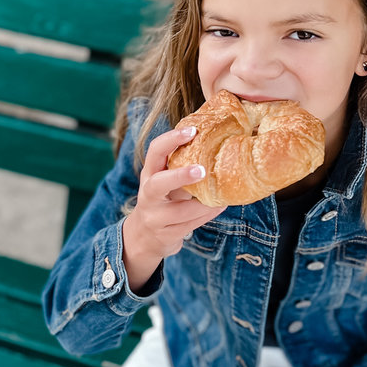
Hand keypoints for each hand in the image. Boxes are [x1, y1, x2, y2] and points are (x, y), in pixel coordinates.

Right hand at [122, 126, 224, 291]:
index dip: (171, 139)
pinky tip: (220, 206)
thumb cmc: (163, 199)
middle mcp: (147, 195)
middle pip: (157, 184)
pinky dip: (207, 215)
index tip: (192, 130)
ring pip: (180, 211)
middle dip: (180, 176)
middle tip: (202, 170)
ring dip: (203, 204)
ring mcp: (154, 217)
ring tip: (222, 197)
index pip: (154, 152)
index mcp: (149, 174)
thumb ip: (181, 166)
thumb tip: (217, 143)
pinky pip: (190, 225)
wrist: (144, 236)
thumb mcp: (165, 180)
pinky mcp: (165, 235)